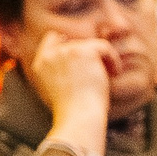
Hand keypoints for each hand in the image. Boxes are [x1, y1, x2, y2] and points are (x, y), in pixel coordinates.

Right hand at [23, 28, 118, 149]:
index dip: (67, 41)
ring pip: (91, 46)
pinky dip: (113, 60)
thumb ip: (60, 73)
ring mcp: (67, 51)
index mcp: (41, 64)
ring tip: (109, 76)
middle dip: (90, 57)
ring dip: (102, 60)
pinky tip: (115, 73)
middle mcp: (52, 55)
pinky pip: (104, 47)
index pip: (51, 39)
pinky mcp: (84, 51)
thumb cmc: (72, 111)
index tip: (81, 52)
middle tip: (101, 75)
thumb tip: (76, 66)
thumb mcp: (57, 91)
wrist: (78, 116)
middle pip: (76, 44)